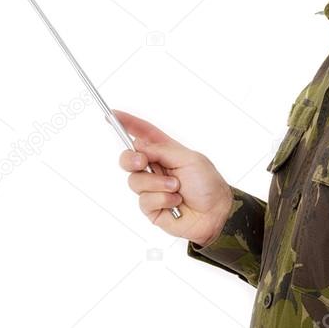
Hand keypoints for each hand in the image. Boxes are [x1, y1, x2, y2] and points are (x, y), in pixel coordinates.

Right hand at [113, 109, 232, 246]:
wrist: (215, 214)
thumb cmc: (208, 184)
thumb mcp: (189, 159)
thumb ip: (162, 151)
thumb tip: (138, 146)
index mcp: (166, 151)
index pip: (144, 134)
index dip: (128, 124)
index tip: (113, 114)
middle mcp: (156, 168)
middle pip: (129, 158)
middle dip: (131, 158)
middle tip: (142, 162)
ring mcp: (152, 188)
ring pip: (134, 180)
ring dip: (157, 183)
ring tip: (176, 188)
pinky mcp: (151, 207)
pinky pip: (144, 200)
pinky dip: (161, 199)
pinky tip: (176, 203)